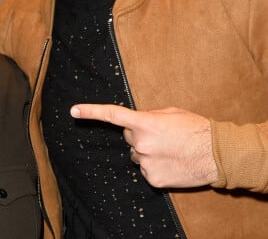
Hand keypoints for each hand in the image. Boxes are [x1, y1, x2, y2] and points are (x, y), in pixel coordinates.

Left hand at [70, 104, 217, 187]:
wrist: (216, 154)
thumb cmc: (195, 128)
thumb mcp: (169, 112)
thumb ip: (147, 115)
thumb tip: (135, 121)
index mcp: (144, 122)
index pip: (112, 115)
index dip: (90, 112)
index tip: (73, 110)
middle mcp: (141, 143)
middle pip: (129, 137)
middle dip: (140, 135)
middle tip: (162, 136)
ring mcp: (146, 163)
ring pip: (137, 155)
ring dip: (148, 151)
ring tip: (170, 149)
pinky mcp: (153, 179)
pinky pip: (146, 170)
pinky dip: (156, 166)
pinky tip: (171, 162)